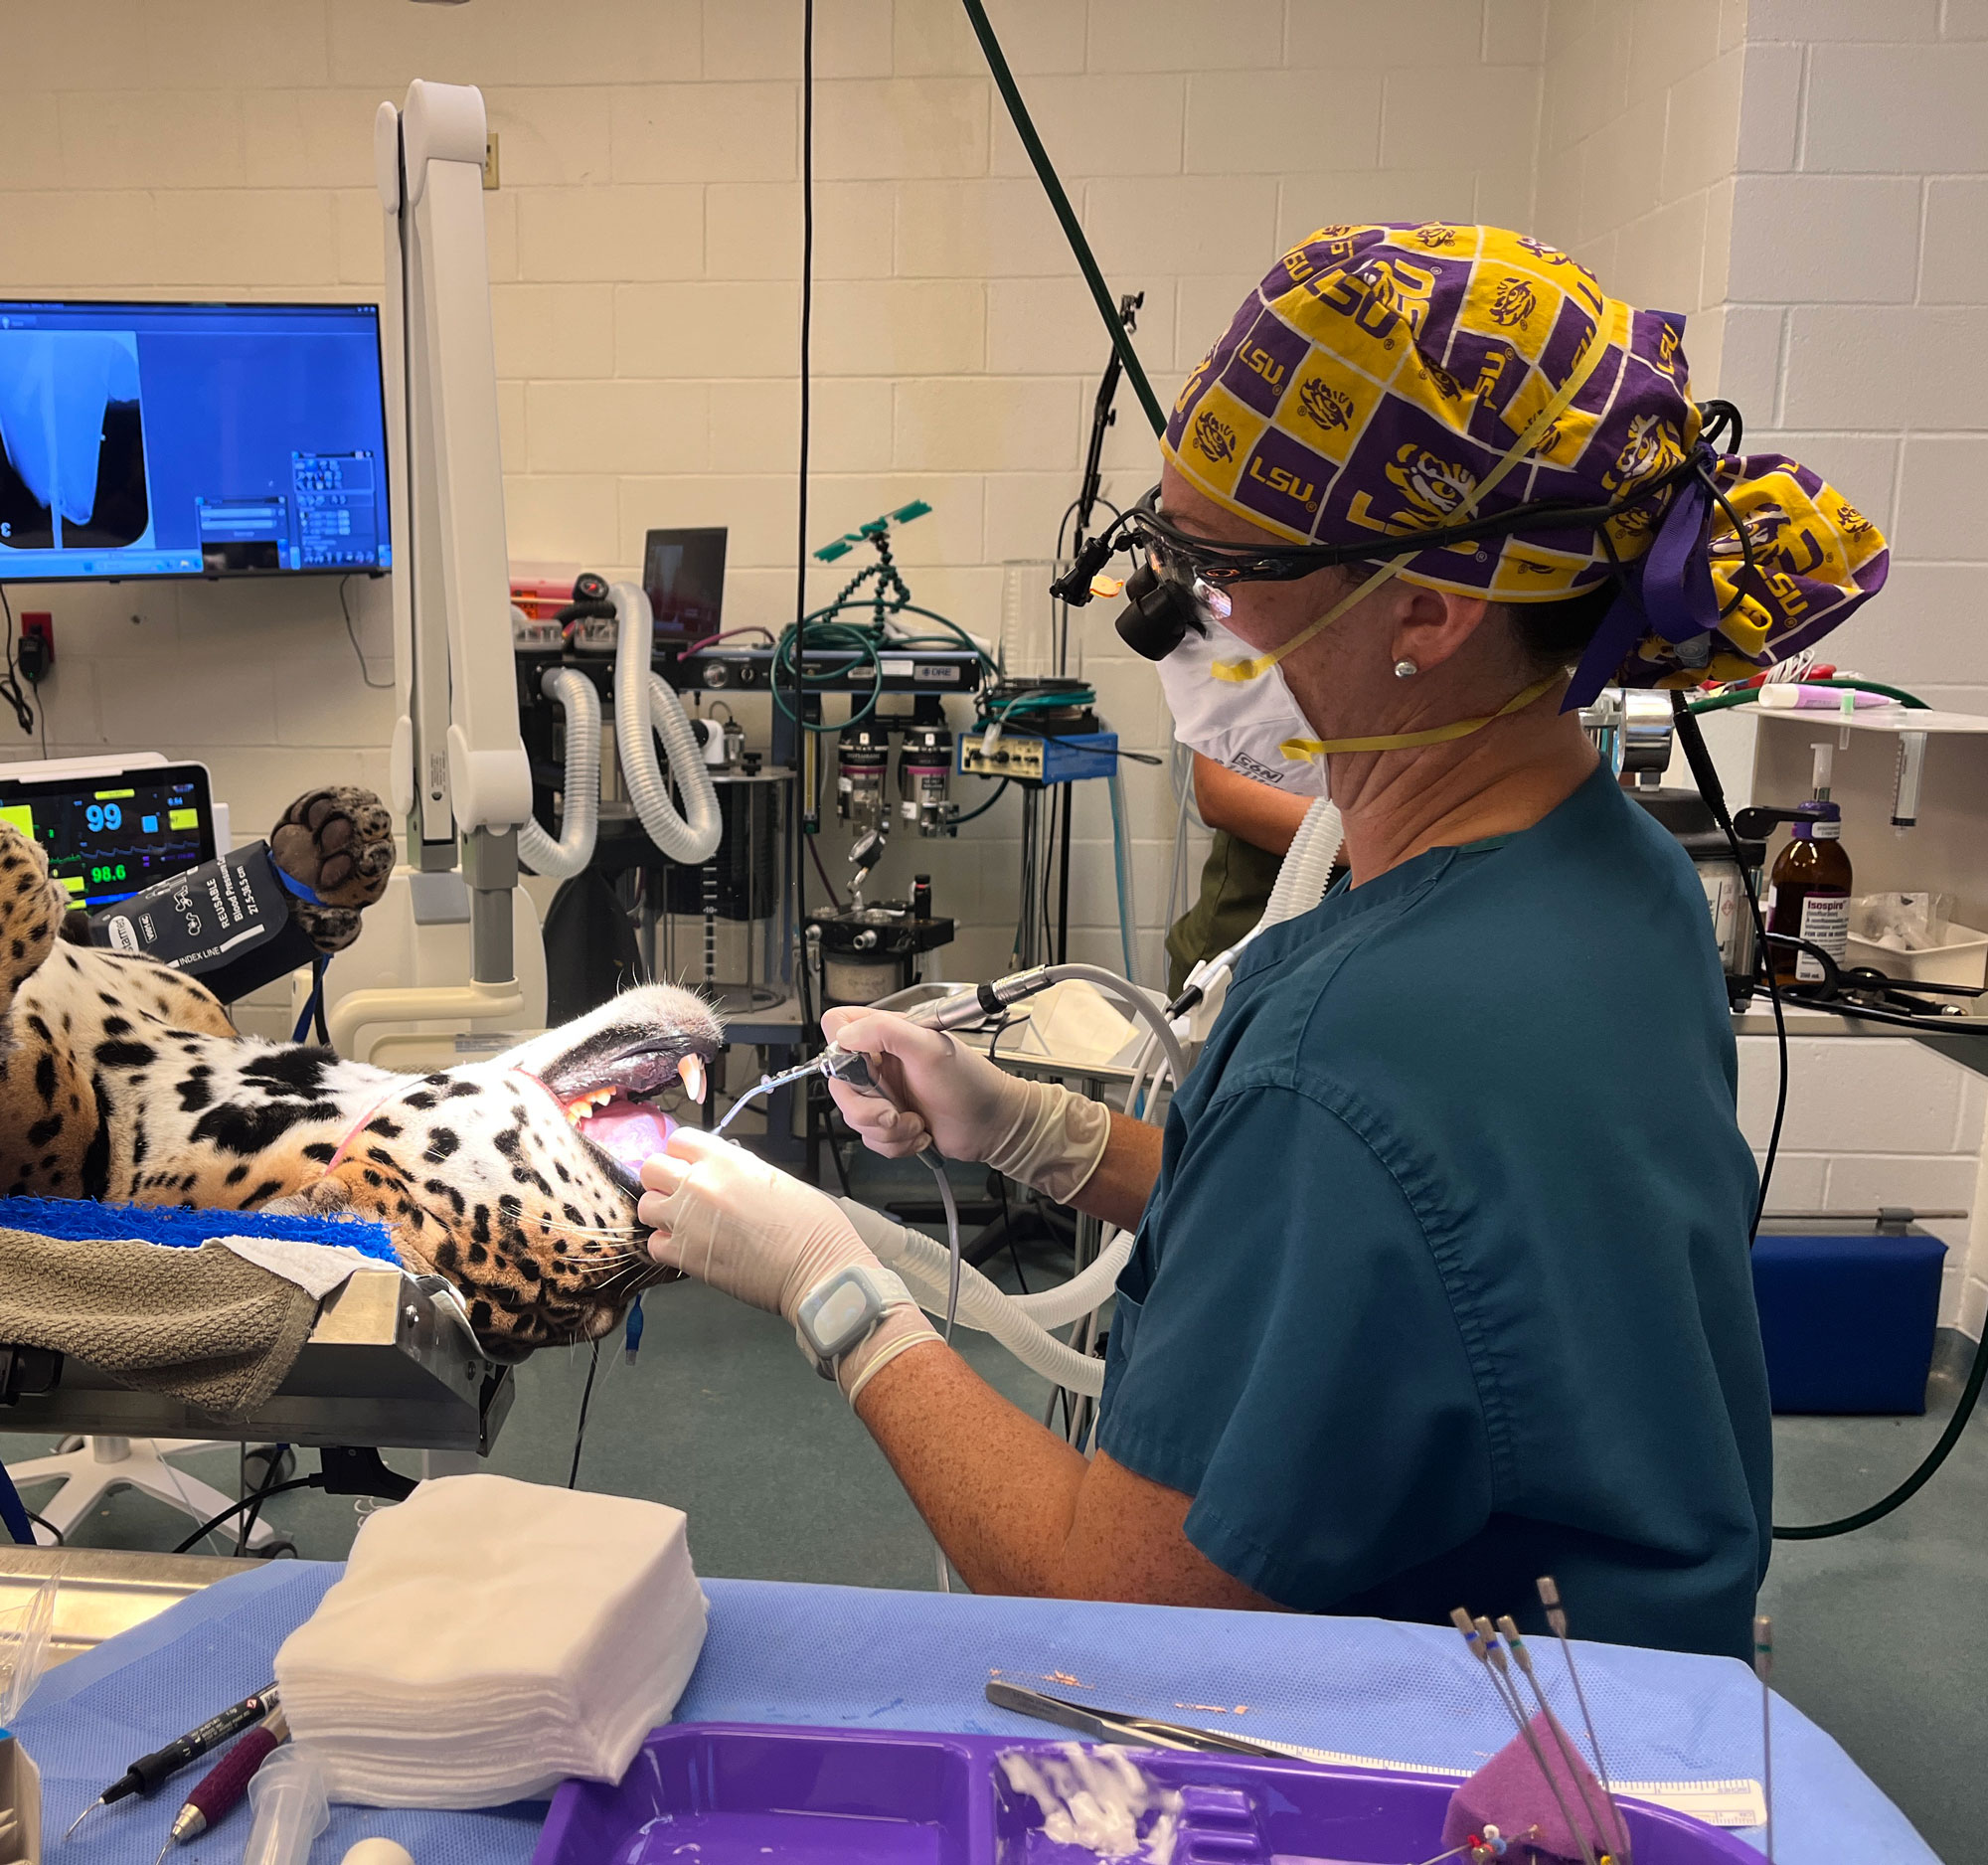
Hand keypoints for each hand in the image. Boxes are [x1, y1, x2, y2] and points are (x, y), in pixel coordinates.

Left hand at [639, 1128, 936, 1399]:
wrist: (816, 1269)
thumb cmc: (812, 1224)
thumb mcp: (776, 1178)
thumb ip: (740, 1170)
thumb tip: (723, 1174)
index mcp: (726, 1160)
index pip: (678, 1140)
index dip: (684, 1154)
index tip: (692, 1166)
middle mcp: (699, 1184)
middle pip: (652, 1168)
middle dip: (664, 1179)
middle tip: (682, 1194)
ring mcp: (686, 1221)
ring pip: (646, 1206)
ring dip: (661, 1212)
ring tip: (683, 1223)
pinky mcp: (684, 1256)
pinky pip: (653, 1244)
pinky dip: (666, 1246)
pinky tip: (688, 1248)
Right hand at [821, 1007, 1111, 1201]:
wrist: (994, 1125)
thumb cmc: (971, 1083)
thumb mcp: (929, 1047)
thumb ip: (884, 1031)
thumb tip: (844, 1035)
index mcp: (886, 1035)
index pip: (837, 1027)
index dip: (840, 1049)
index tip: (865, 1069)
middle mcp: (880, 1062)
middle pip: (839, 1083)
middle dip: (865, 1108)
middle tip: (893, 1113)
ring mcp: (885, 1093)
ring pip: (853, 1117)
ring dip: (886, 1130)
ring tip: (916, 1124)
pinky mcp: (891, 1122)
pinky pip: (871, 1139)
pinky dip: (895, 1144)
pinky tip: (920, 1135)